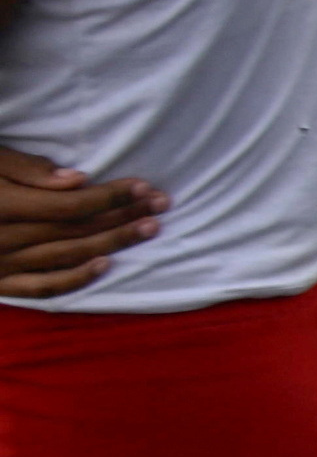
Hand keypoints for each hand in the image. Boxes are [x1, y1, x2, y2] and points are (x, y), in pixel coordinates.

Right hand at [0, 148, 159, 300]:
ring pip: (67, 256)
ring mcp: (1, 265)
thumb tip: (77, 180)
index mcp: (1, 205)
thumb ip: (26, 169)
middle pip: (76, 229)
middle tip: (161, 205)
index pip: (69, 205)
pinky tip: (107, 265)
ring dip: (112, 243)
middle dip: (122, 216)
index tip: (143, 187)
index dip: (109, 197)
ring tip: (148, 229)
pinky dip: (76, 279)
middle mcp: (3, 239)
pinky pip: (42, 287)